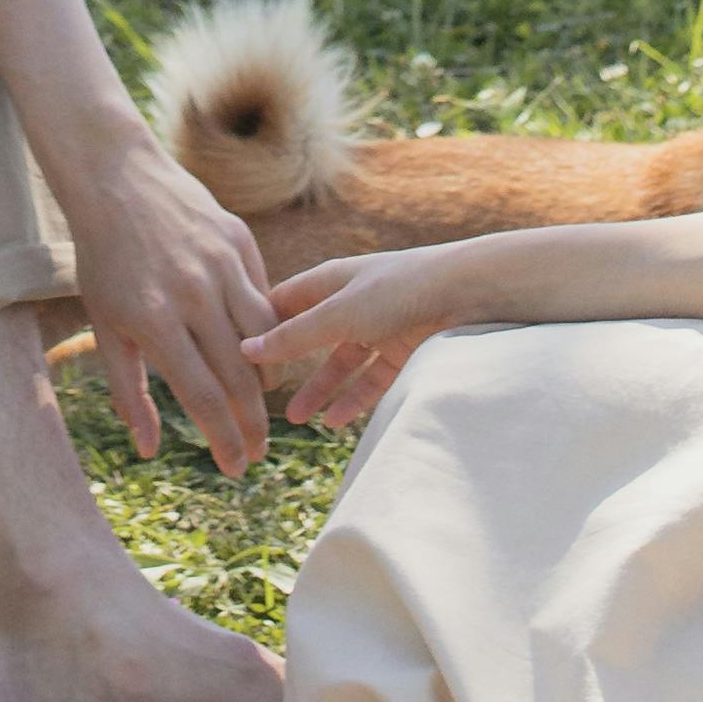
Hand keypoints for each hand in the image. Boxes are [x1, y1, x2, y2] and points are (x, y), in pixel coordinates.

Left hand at [57, 123, 277, 471]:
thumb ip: (129, 392)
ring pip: (266, 336)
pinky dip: (267, 328)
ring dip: (267, 380)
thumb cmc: (104, 260)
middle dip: (253, 424)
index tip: (236, 468)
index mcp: (156, 320)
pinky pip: (265, 296)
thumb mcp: (105, 327)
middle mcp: (195, 294)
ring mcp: (222, 264)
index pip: (204, 396)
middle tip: (256, 452)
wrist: (117, 179)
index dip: (225, 439)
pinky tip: (259, 349)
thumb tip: (148, 451)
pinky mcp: (240, 240)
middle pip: (241, 375)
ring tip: (258, 405)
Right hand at [261, 238, 485, 434]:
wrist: (469, 293)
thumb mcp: (339, 315)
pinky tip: (336, 421)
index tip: (233, 356)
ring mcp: (379, 326)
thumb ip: (294, 337)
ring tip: (297, 419)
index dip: (260, 326)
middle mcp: (353, 301)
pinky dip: (354, 399)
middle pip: (311, 336)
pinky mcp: (405, 350)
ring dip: (320, 389)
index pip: (284, 302)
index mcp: (331, 280)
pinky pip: (372, 380)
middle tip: (261, 397)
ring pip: (341, 363)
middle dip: (288, 367)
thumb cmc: (401, 289)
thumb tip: (247, 350)